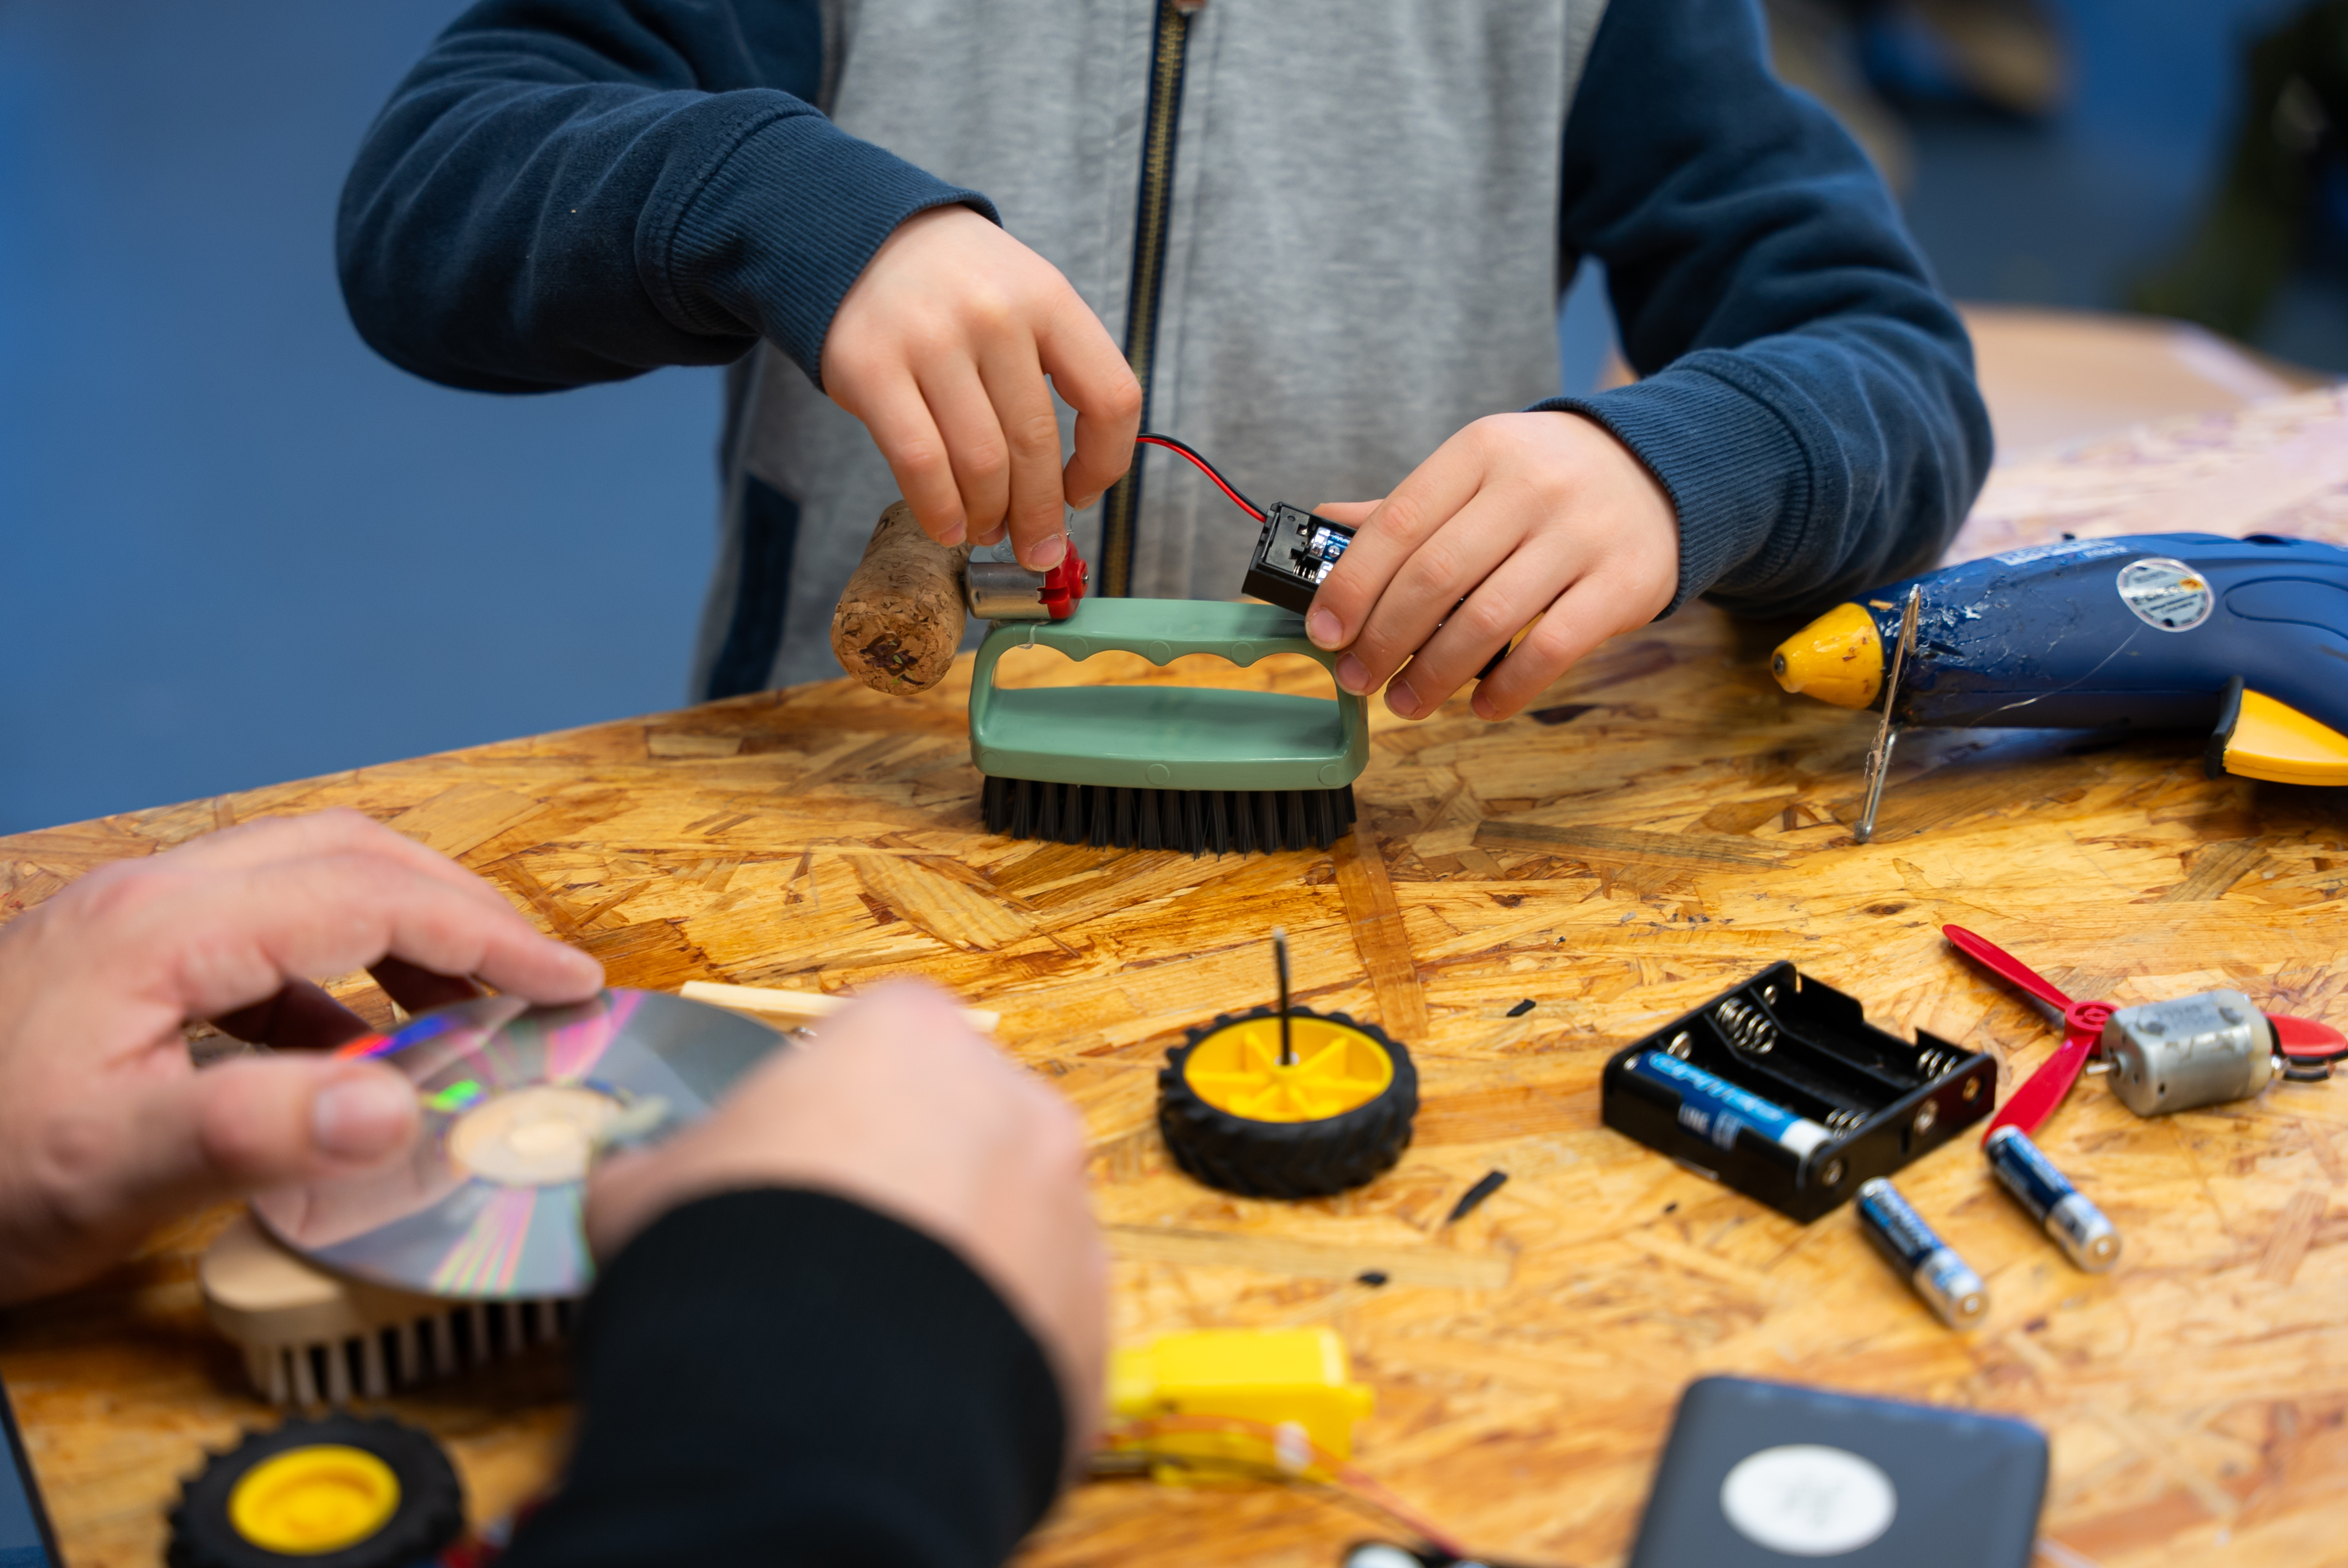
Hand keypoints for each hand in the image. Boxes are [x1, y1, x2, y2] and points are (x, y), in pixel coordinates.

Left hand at [0, 810, 603, 1303]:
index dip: (487, 935)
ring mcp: (124, 926)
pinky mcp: (110, 968)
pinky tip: (348, 1047)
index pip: (371, 894)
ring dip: (401, 928)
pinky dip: (336, 973)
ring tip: (464, 1006)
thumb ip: (262, 1129)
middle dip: (459, 907)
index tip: (568, 983)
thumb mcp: (115, 1169)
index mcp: (165, 929)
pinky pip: (256, 936)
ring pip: (301, 880)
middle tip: (536, 979)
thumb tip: (401, 1101)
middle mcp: (148, 899)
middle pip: (345, 852)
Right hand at [587, 983, 1105, 1463]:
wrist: (809, 1400)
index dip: (831, 1104)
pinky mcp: (1092, 1324)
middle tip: (837, 1254)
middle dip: (911, 1180)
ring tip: (874, 1341)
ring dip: (957, 1272)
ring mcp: (1070, 1216)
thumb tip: (647, 1184)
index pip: (881, 1040)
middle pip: (964, 1129)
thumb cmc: (725, 1257)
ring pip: (1013, 1231)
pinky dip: (988, 1356)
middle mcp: (1017, 1107)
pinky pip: (1037, 1329)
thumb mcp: (648, 1187)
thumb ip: (669, 1165)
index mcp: (912, 1035)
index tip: (797, 1162)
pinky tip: (917, 1397)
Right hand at [822, 205, 1142, 569]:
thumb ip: (1055, 371)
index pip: (1110, 398)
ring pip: (981, 464)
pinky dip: (940, 511)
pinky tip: (948, 526)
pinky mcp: (871, 367)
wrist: (854, 233)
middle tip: (1034, 547)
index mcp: (1048, 297)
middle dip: (1040, 516)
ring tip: (986, 530)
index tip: (1082, 493)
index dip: (1104, 464)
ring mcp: (931, 339)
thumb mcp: (1023, 296)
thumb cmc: (953, 286)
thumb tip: (1069, 488)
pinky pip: (921, 464)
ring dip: (989, 517)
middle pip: (1037, 445)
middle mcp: (995, 315)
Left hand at [1304, 412, 1679, 720]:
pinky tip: (1481, 704)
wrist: (1664, 470)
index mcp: (1481, 451)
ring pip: (1487, 620)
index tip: (1325, 632)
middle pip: (1435, 577)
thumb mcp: (1480, 470)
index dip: (1352, 586)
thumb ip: (1410, 506)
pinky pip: (1551, 649)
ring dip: (1434, 674)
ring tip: (1404, 701)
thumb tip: (1325, 527)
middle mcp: (1531, 486)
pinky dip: (1507, 687)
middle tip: (1357, 677)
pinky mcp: (1623, 583)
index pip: (1398, 523)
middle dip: (1383, 639)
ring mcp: (1581, 535)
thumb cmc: (1550, 480)